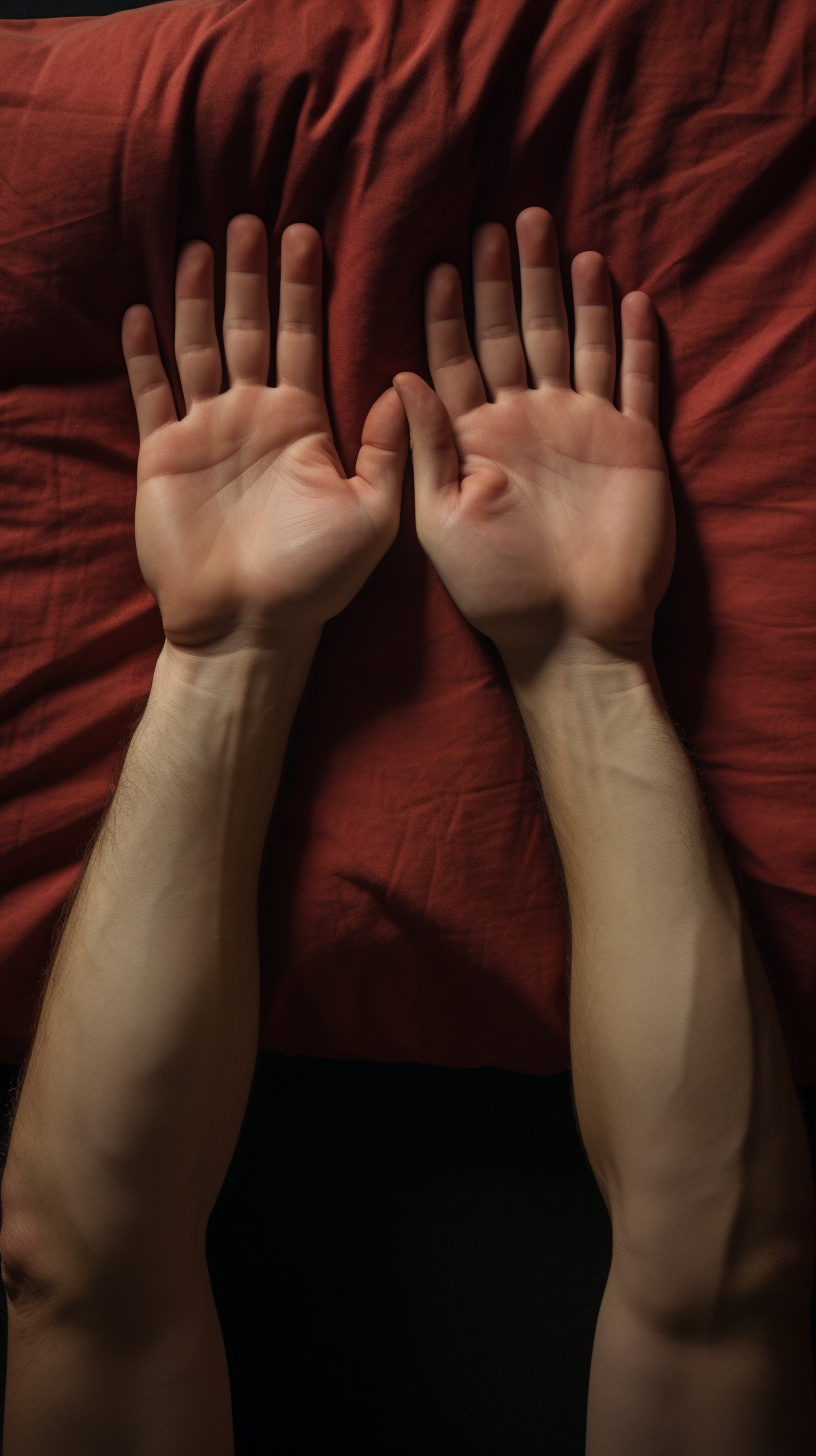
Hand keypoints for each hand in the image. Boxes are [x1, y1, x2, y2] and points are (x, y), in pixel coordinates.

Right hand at [122, 216, 406, 652]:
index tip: (305, 234)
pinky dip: (144, 354)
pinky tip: (142, 311)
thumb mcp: (373, 514)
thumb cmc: (317, 580)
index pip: (303, 337)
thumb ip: (386, 449)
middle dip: (249, 276)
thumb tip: (403, 382)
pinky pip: (150, 392)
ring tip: (199, 245)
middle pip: (248, 327)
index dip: (302, 288)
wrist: (250, 626)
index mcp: (303, 423)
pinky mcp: (161, 454)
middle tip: (251, 219)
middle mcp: (254, 417)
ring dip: (196, 297)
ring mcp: (205, 432)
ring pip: (198, 346)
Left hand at [394, 208, 673, 675]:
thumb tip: (399, 375)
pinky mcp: (635, 445)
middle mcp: (529, 423)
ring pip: (580, 343)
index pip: (460, 359)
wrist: (572, 637)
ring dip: (576, 296)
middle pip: (520, 335)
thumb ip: (424, 449)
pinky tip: (632, 298)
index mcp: (477, 438)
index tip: (442, 263)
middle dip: (514, 280)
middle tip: (509, 222)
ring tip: (567, 245)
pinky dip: (637, 341)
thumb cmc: (497, 592)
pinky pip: (638, 380)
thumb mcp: (437, 521)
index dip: (453, 311)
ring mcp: (584, 429)